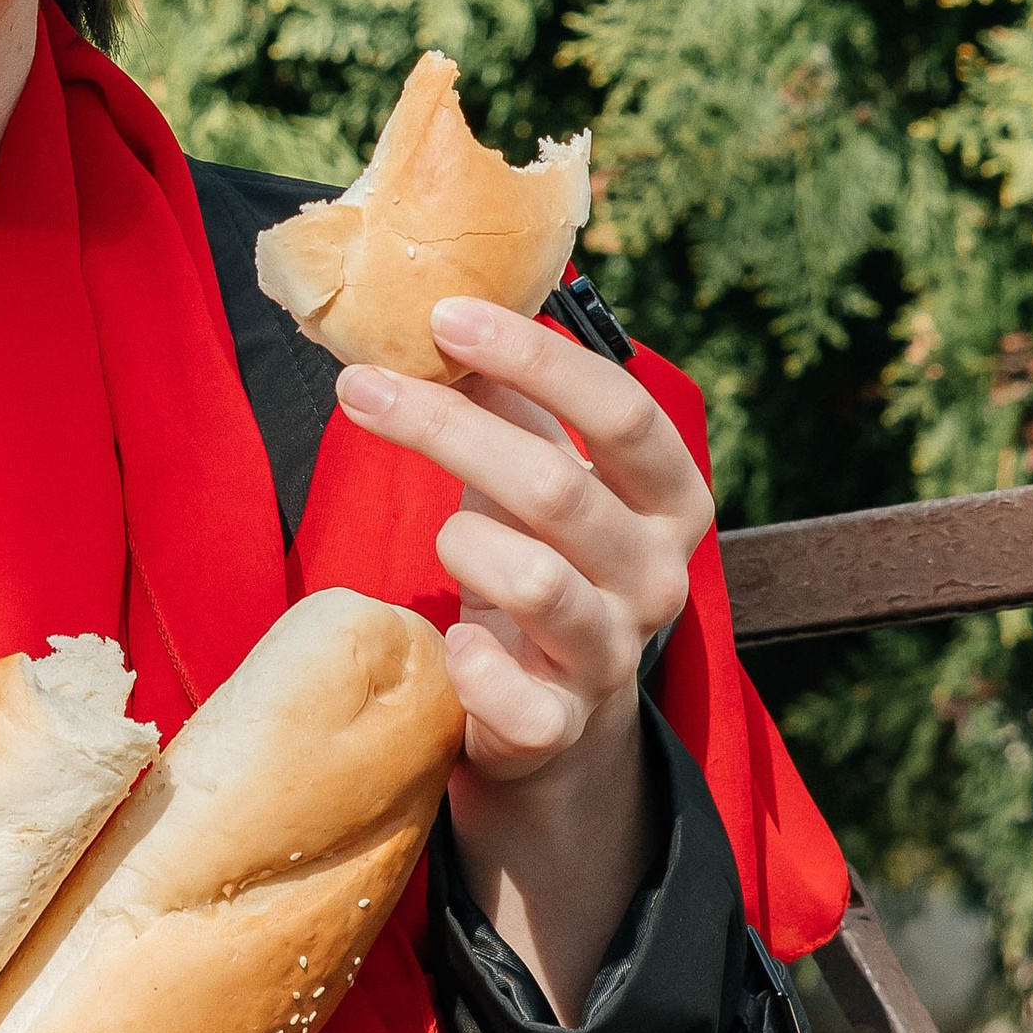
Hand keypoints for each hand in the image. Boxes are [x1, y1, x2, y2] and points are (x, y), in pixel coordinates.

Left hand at [334, 296, 712, 1015]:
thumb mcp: (541, 475)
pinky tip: (450, 644)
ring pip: (534, 580)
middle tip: (362, 385)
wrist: (556, 723)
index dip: (537, 357)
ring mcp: (613, 657)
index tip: (445, 314)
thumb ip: (512, 401)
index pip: (624, 410)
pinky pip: (509, 692)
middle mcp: (658, 577)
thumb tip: (440, 303)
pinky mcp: (559, 729)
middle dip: (448, 426)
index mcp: (670, 500)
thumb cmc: (541, 564)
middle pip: (557, 485)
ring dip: (460, 541)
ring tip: (441, 540)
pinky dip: (466, 660)